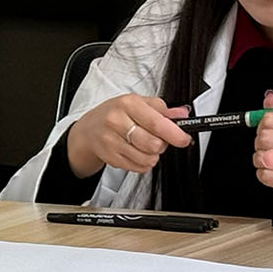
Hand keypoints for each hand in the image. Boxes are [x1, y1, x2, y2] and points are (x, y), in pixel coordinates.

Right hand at [65, 94, 193, 177]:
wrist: (88, 130)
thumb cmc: (116, 114)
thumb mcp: (138, 104)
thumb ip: (162, 109)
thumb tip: (181, 114)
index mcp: (127, 104)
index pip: (156, 122)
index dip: (174, 134)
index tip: (184, 138)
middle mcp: (116, 121)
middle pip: (154, 144)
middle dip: (162, 144)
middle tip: (157, 138)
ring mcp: (111, 141)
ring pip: (148, 158)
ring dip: (153, 155)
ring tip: (145, 145)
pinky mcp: (110, 158)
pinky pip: (140, 167)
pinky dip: (143, 162)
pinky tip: (136, 152)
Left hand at [252, 91, 272, 221]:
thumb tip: (270, 98)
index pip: (271, 119)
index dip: (263, 124)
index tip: (268, 130)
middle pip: (265, 137)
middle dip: (259, 142)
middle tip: (268, 148)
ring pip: (264, 157)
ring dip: (260, 160)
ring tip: (269, 163)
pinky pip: (265, 176)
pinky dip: (264, 175)